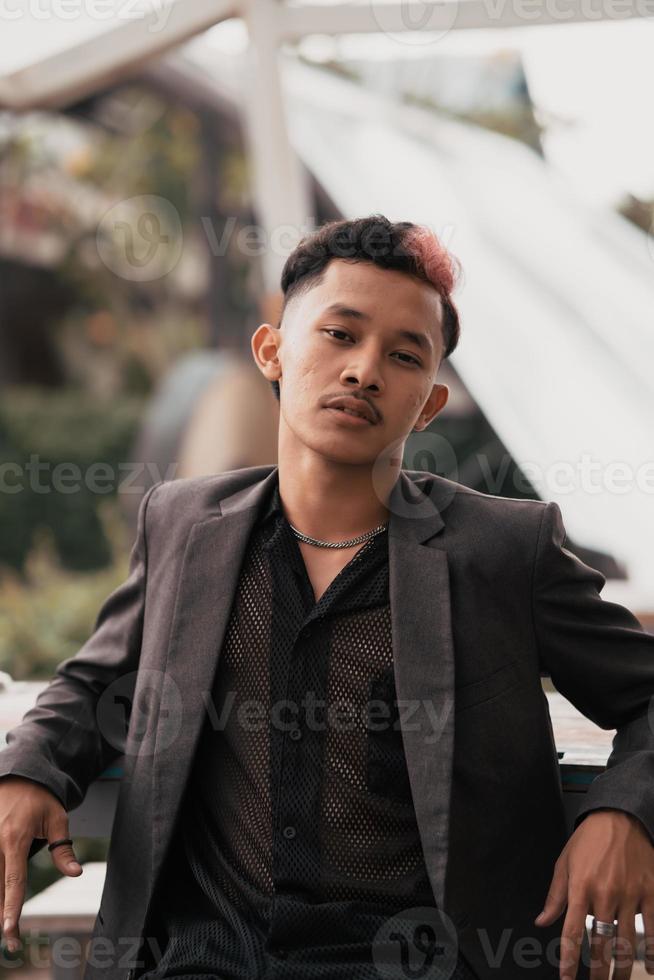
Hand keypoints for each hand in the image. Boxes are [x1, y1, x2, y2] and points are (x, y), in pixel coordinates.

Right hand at [0, 775, 82, 952]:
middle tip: (13, 942)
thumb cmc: (40, 799)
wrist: (17, 778)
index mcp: (15, 838)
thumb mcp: (57, 818)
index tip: (9, 929)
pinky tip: (0, 904)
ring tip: (7, 928)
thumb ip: (63, 848)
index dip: (11, 907)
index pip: (14, 880)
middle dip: (3, 917)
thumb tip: (76, 873)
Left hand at [535, 808, 653, 979]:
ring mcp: (630, 895)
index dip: (570, 961)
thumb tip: (541, 921)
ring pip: (627, 943)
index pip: (573, 933)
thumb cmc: (589, 840)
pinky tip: (652, 968)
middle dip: (598, 972)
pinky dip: (653, 952)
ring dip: (622, 969)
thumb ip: (555, 896)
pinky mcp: (650, 893)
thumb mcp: (564, 863)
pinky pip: (653, 929)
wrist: (620, 817)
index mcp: (580, 887)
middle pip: (602, 945)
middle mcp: (605, 894)